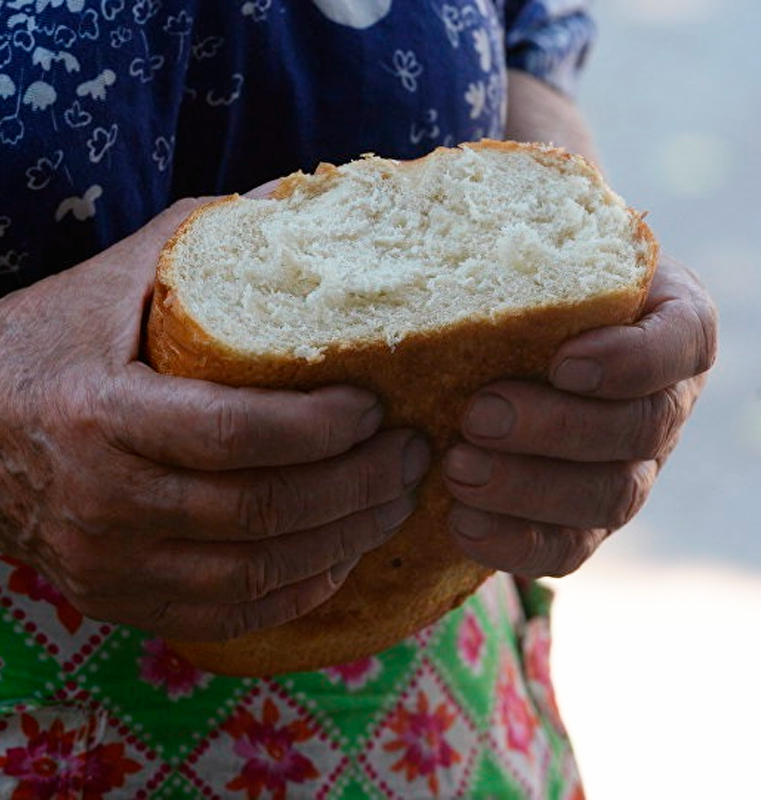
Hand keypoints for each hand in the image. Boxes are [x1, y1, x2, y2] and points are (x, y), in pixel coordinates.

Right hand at [0, 199, 429, 640]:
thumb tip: (304, 208)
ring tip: (393, 499)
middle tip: (413, 453)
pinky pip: (225, 615)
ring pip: (253, 573)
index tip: (377, 403)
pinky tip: (338, 554)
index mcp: (98, 412)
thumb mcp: (108, 276)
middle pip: (260, 513)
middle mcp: (99, 502)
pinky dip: (295, 590)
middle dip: (359, 486)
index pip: (236, 434)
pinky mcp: (110, 599)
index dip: (324, 426)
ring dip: (344, 540)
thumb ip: (203, 240)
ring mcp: (103, 562)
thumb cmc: (35, 340)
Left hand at [443, 254, 716, 575]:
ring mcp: (630, 464)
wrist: (502, 327)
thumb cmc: (511, 273)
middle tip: (477, 414)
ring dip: (530, 489)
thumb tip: (419, 200)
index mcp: (665, 320)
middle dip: (557, 428)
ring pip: (610, 496)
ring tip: (456, 469)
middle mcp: (662, 398)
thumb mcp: (516, 241)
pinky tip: (459, 523)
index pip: (682, 340)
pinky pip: (569, 547)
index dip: (632, 359)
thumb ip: (501, 233)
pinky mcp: (584, 518)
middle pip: (641, 428)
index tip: (564, 359)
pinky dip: (515, 543)